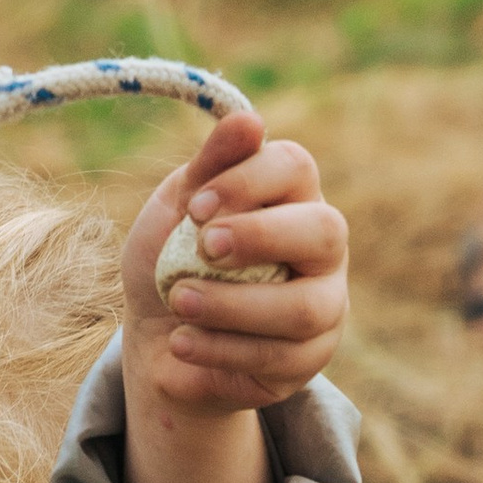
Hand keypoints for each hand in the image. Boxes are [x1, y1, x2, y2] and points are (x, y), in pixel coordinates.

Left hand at [115, 112, 346, 482]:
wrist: (157, 338)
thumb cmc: (171, 259)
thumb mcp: (177, 209)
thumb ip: (208, 166)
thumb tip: (247, 120)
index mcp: (292, 195)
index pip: (295, 167)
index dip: (248, 182)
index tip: (195, 206)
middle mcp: (322, 248)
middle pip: (325, 231)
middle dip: (260, 238)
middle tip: (202, 249)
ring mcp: (324, 306)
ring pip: (303, 308)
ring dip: (232, 306)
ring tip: (177, 302)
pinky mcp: (307, 362)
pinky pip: (278, 360)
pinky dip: (220, 351)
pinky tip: (180, 343)